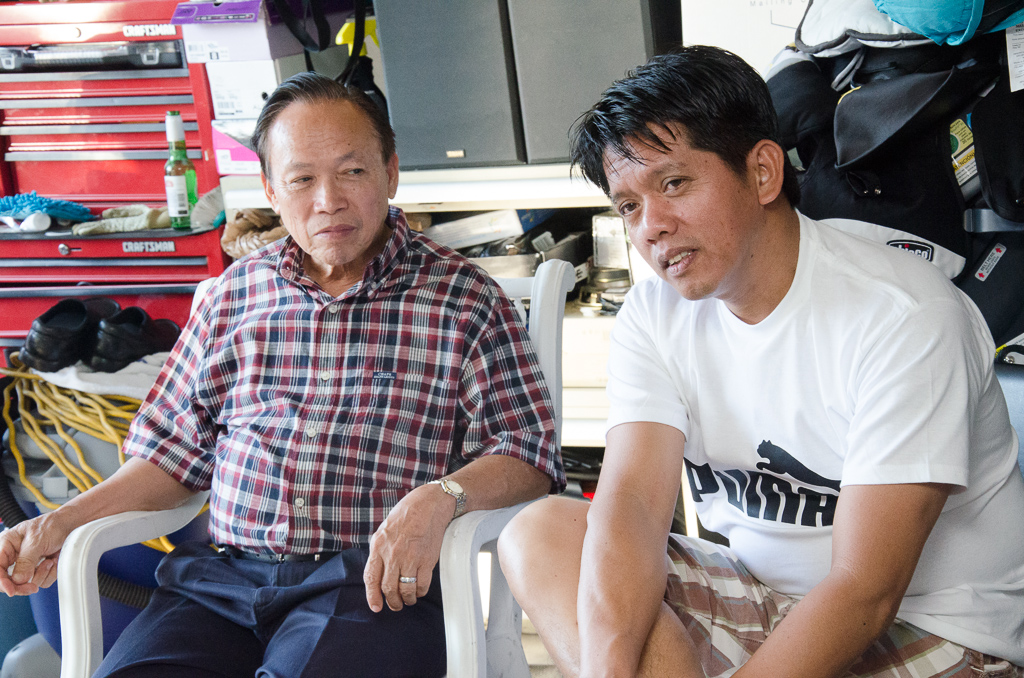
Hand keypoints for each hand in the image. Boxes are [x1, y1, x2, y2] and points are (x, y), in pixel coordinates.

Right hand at [0, 513, 68, 596]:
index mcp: (5, 546)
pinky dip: (50, 574)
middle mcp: (13, 557)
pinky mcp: (38, 570)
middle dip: (22, 585)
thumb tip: (18, 580)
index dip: (1, 582)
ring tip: (48, 560)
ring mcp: (25, 565)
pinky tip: (53, 561)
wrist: (70, 526)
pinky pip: (41, 581)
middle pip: (8, 582)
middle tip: (33, 587)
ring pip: (26, 584)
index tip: (11, 591)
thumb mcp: (36, 540)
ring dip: (40, 575)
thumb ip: (26, 560)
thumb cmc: (51, 526)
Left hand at [363, 483, 454, 612]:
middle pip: (388, 588)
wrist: (430, 504)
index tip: (375, 606)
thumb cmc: (407, 514)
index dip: (372, 596)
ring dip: (406, 600)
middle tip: (395, 605)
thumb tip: (377, 571)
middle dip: (392, 602)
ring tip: (408, 600)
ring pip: (405, 590)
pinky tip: (419, 591)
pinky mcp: (427, 560)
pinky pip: (421, 584)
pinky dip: (420, 592)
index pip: (371, 578)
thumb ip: (380, 550)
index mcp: (378, 546)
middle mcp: (393, 554)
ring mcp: (410, 558)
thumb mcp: (384, 529)